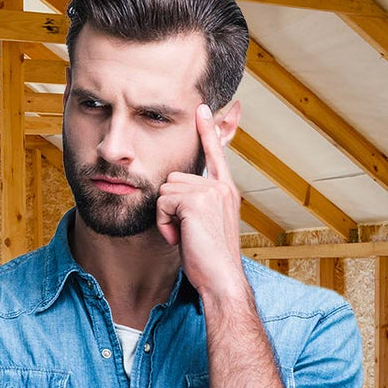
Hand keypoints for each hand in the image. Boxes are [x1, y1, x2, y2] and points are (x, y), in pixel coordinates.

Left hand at [155, 103, 244, 298]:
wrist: (221, 280)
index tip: (202, 107)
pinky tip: (181, 238)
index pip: (216, 153)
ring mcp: (211, 191)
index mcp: (225, 191)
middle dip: (169, 208)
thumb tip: (173, 195)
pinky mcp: (197, 200)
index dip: (207, 130)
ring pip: (164, 191)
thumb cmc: (209, 260)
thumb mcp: (204, 226)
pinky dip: (164, 224)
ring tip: (185, 236)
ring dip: (165, 217)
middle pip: (173, 179)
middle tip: (185, 232)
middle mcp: (221, 187)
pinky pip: (162, 203)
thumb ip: (196, 205)